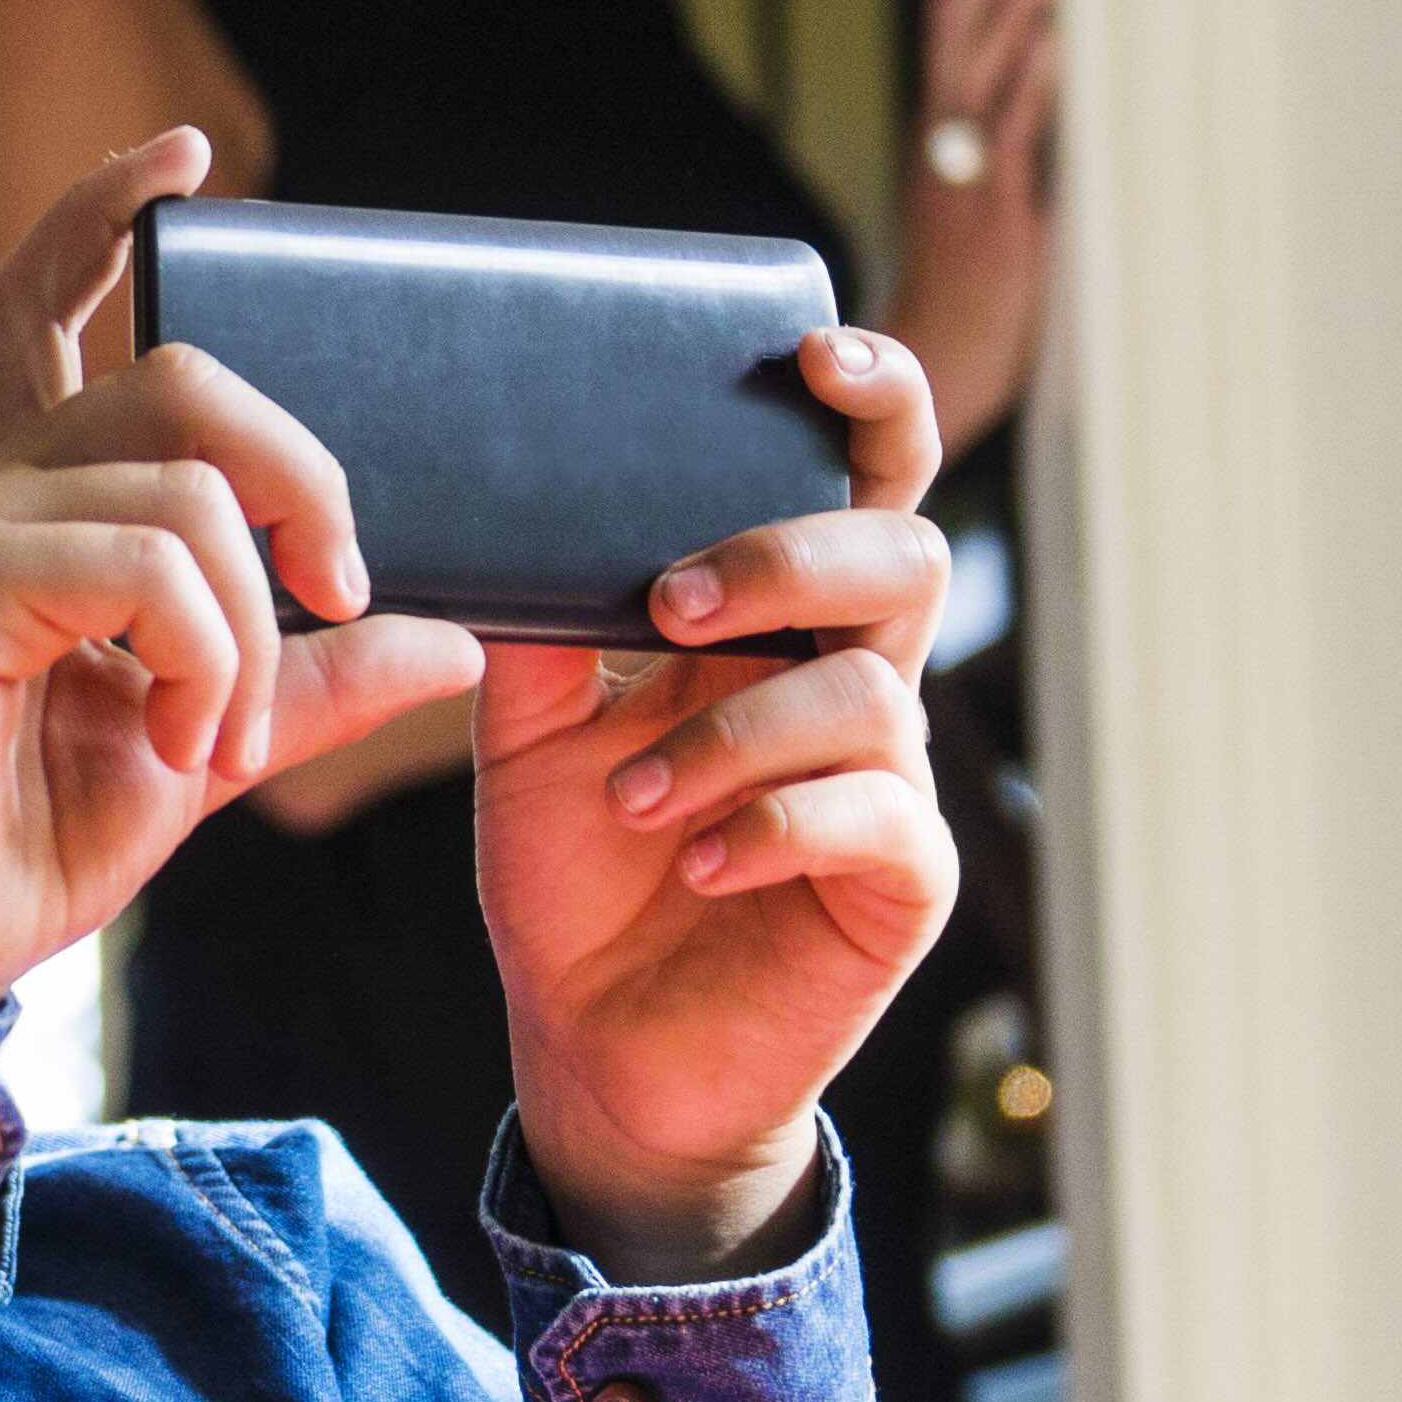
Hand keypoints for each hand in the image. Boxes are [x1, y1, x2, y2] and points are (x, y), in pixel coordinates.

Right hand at [0, 132, 480, 1054]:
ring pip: (192, 482)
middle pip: (182, 373)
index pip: (48, 304)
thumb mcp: (211, 745)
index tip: (187, 150)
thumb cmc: (27, 842)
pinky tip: (184, 742)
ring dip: (254, 631)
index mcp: (39, 503)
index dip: (107, 211)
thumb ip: (316, 680)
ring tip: (221, 740)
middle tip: (337, 597)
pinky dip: (209, 658)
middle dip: (303, 477)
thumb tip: (453, 635)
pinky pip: (154, 560)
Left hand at [477, 325, 961, 1276]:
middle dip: (791, 558)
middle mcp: (853, 685)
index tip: (808, 354)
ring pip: (873, 693)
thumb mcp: (529, 741)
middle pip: (901, 555)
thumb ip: (536, 637)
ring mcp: (891, 785)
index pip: (859, 482)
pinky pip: (874, 818)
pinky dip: (776, 823)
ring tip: (635, 797)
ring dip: (739, 732)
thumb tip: (500, 523)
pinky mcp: (901, 886)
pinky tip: (699, 858)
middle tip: (669, 607)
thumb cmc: (579, 879)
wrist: (595, 1046)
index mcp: (780, 627)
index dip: (869, 404)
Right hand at [890, 0, 1058, 453]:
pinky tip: (1062, 42)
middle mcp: (941, 150)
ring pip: (983, 72)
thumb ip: (1014, 159)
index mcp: (937, 142)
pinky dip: (1034, 84)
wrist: (929, 385)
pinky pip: (1011, 137)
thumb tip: (1072, 96)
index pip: (950, 29)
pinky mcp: (992, 219)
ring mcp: (964, 182)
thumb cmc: (967, 308)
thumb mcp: (987, 217)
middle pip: (957, 28)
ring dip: (1022, 8)